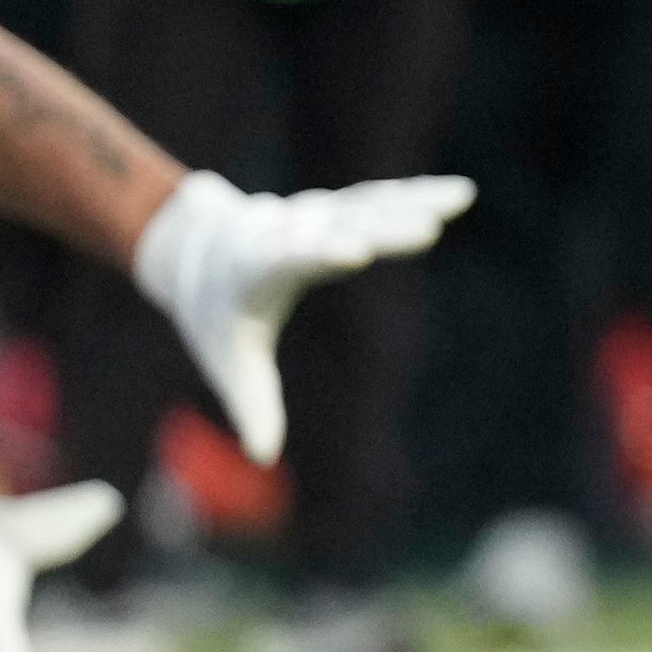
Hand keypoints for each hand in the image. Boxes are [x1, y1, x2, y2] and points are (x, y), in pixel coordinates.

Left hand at [128, 170, 472, 467]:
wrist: (193, 248)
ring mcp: (312, 214)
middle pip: (339, 227)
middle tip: (427, 227)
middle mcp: (286, 233)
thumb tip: (262, 456)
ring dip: (411, 204)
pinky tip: (457, 195)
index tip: (354, 250)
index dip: (320, 254)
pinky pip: (378, 200)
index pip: (289, 261)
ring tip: (458, 199)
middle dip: (382, 227)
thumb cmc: (215, 316)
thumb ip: (250, 404)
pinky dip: (416, 196)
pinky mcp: (334, 208)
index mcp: (253, 269)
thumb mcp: (228, 362)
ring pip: (364, 205)